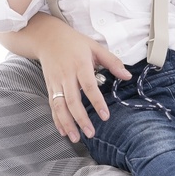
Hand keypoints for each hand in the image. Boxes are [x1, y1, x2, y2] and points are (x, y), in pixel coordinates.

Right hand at [36, 25, 129, 142]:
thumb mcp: (95, 47)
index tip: (105, 116)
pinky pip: (52, 106)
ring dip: (67, 123)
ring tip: (76, 138)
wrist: (47, 37)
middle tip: (91, 133)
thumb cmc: (74, 42)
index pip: (89, 87)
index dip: (97, 102)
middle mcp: (66, 75)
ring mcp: (55, 82)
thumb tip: (127, 76)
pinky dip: (57, 120)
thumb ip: (112, 61)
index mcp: (80, 65)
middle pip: (72, 101)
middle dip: (81, 119)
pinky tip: (64, 131)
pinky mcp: (49, 87)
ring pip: (59, 106)